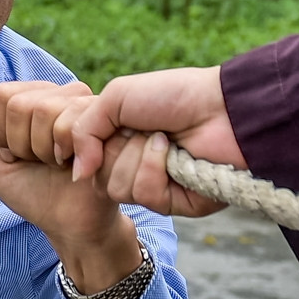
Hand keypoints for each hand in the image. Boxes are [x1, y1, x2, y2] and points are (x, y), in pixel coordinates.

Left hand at [0, 75, 142, 298]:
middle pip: (20, 102)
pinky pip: (71, 124)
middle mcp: (59, 94)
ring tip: (58, 164)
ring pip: (43, 110)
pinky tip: (76, 165)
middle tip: (39, 162)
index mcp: (32, 98)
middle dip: (21, 144)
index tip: (17, 155)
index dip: (2, 134)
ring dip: (43, 150)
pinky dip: (65, 153)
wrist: (68, 223)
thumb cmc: (31, 190)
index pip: (1, 94)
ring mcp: (85, 105)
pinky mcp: (104, 122)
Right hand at [67, 67, 242, 216]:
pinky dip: (156, 170)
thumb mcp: (115, 98)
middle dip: (116, 147)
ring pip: (116, 188)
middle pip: (94, 174)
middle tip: (141, 129)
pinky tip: (174, 155)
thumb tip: (75, 174)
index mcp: (115, 139)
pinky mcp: (172, 203)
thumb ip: (81, 130)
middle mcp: (129, 164)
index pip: (78, 155)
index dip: (85, 142)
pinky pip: (144, 196)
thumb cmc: (172, 95)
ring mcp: (151, 185)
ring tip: (164, 140)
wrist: (223, 108)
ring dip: (138, 158)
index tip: (100, 124)